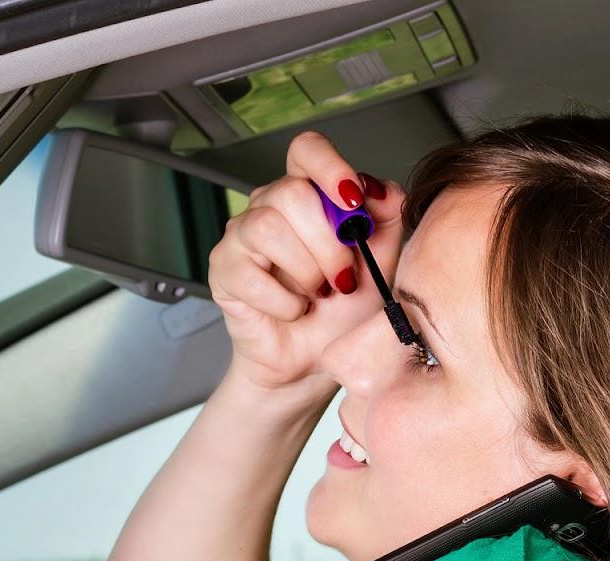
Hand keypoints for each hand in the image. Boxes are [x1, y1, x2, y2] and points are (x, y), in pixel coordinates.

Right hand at [207, 129, 404, 394]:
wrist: (314, 361)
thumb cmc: (342, 311)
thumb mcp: (380, 263)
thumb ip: (385, 221)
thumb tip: (384, 191)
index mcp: (307, 194)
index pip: (307, 150)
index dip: (330, 167)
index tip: (353, 201)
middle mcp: (269, 207)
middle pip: (291, 193)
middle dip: (327, 243)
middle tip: (343, 278)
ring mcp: (241, 238)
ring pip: (267, 227)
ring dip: (305, 270)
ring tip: (316, 294)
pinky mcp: (223, 271)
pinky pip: (251, 274)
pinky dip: (284, 301)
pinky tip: (293, 310)